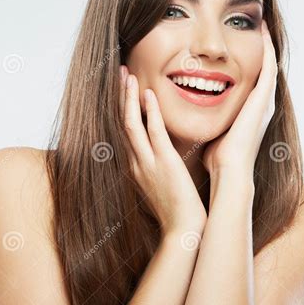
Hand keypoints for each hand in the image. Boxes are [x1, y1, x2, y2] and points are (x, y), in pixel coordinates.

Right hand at [119, 65, 206, 236]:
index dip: (123, 108)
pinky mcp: (164, 163)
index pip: (125, 131)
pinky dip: (150, 112)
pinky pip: (154, 132)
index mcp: (136, 166)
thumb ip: (157, 166)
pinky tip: (148, 94)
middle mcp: (136, 162)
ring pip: (131, 124)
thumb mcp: (160, 184)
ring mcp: (147, 163)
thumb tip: (161, 152)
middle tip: (120, 73)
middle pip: (122, 123)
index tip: (124, 89)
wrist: (183, 230)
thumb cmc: (176, 209)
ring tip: (128, 76)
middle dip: (120, 97)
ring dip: (128, 98)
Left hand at [202, 20, 277, 176]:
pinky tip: (263, 31)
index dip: (246, 61)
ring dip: (265, 44)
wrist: (228, 170)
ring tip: (262, 23)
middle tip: (258, 27)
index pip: (250, 80)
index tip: (239, 45)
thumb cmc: (217, 156)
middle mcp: (260, 104)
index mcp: (248, 111)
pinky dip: (267, 48)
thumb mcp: (213, 131)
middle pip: (262, 69)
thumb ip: (207, 121)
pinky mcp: (263, 99)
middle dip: (259, 49)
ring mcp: (264, 101)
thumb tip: (190, 116)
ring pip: (268, 64)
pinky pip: (268, 67)